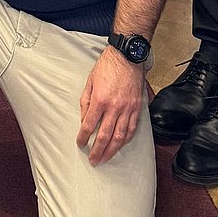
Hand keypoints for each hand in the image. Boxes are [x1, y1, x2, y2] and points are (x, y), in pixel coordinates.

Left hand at [77, 46, 146, 165]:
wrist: (127, 56)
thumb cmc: (107, 67)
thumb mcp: (90, 82)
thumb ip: (86, 102)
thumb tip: (84, 119)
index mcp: (100, 100)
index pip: (89, 125)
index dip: (83, 137)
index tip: (80, 144)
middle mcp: (114, 107)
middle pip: (104, 135)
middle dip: (98, 150)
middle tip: (93, 160)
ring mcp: (127, 108)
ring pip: (120, 136)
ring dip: (112, 150)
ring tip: (106, 157)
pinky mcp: (137, 108)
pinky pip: (132, 128)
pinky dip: (126, 139)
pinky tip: (120, 145)